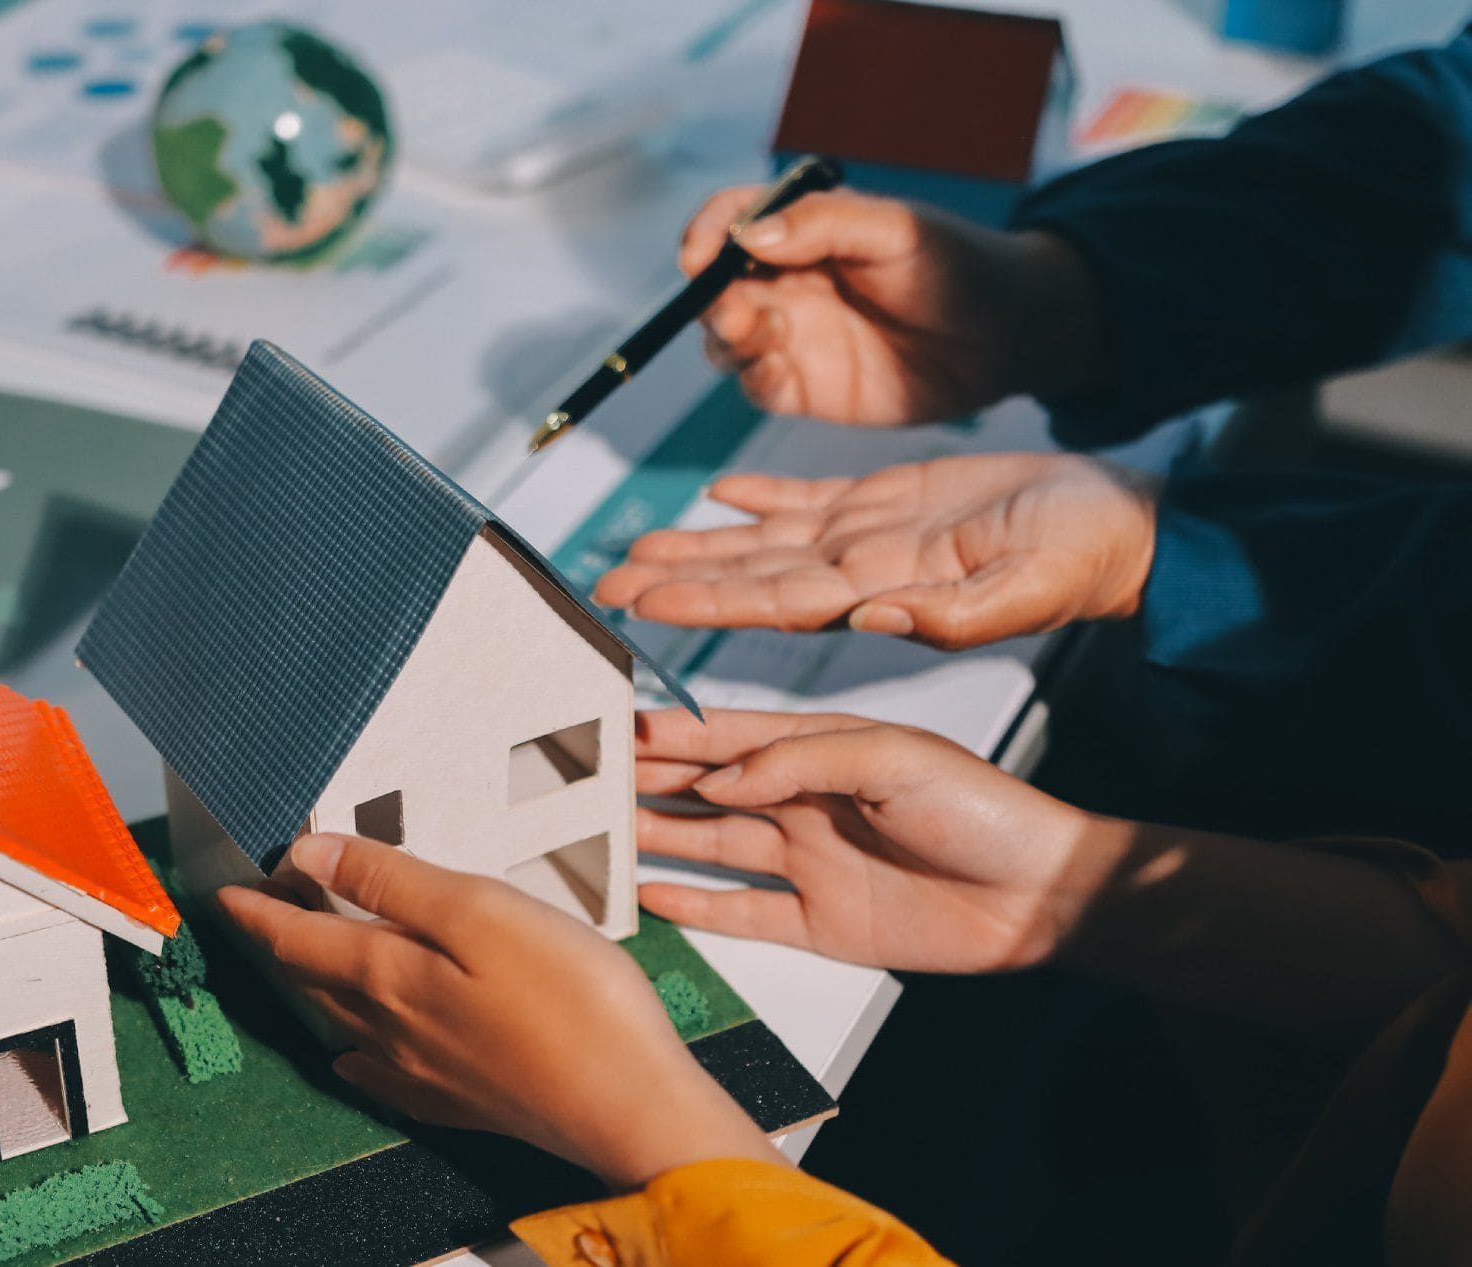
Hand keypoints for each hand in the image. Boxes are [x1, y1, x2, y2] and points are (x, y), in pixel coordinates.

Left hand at [217, 834, 781, 1188]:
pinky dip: (357, 1053)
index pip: (299, 939)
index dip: (259, 910)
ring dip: (316, 989)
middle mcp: (393, 1030)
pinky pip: (383, 1074)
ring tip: (304, 962)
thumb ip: (391, 881)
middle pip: (314, 982)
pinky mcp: (463, 1102)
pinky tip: (357, 1057)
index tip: (225, 892)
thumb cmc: (571, 999)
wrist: (629, 1106)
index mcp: (390, 976)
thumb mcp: (480, 910)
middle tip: (261, 911)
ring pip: (345, 1024)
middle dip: (281, 943)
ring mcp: (426, 1073)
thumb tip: (309, 854)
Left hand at [593, 453, 1157, 647]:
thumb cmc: (1092, 558)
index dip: (702, 599)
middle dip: (676, 577)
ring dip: (701, 542)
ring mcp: (872, 540)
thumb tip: (874, 619)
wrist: (1128, 527)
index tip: (638, 604)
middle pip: (749, 576)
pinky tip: (718, 489)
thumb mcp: (1031, 589)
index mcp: (885, 592)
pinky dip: (764, 493)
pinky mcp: (893, 504)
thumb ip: (956, 612)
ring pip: (765, 541)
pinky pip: (811, 499)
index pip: (771, 601)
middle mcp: (863, 573)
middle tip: (602, 583)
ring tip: (636, 545)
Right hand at [636, 709, 1120, 972]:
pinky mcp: (819, 923)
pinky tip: (650, 894)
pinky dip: (694, 905)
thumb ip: (801, 760)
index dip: (671, 732)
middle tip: (584, 780)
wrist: (1040, 896)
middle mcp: (804, 802)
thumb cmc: (982, 810)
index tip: (615, 726)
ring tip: (598, 834)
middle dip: (646, 782)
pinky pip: (741, 913)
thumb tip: (723, 774)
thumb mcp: (891, 759)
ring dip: (657, 839)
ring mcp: (808, 863)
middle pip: (706, 791)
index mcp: (821, 749)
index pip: (728, 736)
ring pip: (711, 848)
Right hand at [681, 186, 1104, 423]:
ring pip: (726, 338)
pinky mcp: (806, 388)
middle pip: (716, 285)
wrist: (1006, 338)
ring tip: (762, 335)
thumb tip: (750, 235)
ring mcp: (793, 335)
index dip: (707, 232)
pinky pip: (757, 386)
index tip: (700, 254)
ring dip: (727, 337)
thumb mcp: (897, 230)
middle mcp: (787, 280)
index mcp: (805, 229)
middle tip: (735, 309)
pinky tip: (778, 374)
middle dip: (710, 295)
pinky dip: (754, 380)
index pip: (733, 220)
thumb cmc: (958, 266)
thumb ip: (823, 225)